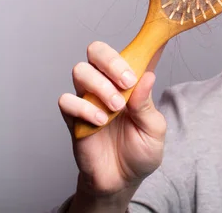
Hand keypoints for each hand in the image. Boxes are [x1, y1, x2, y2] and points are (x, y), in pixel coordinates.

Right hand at [58, 41, 166, 197]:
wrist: (122, 181)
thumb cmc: (141, 151)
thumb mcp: (154, 130)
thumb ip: (148, 105)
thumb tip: (147, 76)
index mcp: (132, 82)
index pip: (133, 53)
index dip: (141, 43)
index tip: (154, 42)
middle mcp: (108, 84)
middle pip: (97, 51)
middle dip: (111, 61)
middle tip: (127, 82)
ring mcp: (89, 99)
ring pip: (80, 71)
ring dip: (100, 86)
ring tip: (116, 108)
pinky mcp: (73, 118)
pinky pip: (67, 101)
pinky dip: (83, 108)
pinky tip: (100, 121)